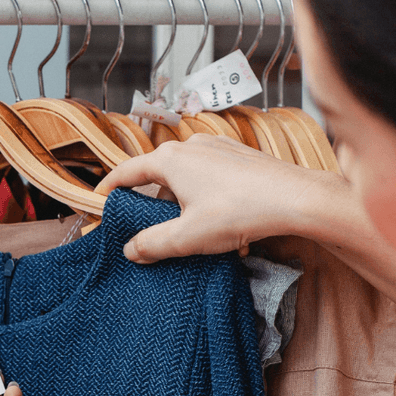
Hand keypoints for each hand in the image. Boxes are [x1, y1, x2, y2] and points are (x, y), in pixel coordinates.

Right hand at [95, 133, 319, 263]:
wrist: (294, 198)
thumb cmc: (239, 212)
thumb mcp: (187, 237)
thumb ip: (153, 244)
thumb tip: (130, 250)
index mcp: (171, 160)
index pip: (128, 171)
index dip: (111, 188)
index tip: (101, 200)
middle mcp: (192, 145)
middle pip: (160, 176)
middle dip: (154, 204)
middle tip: (151, 229)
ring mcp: (219, 148)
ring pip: (188, 178)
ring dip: (185, 205)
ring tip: (195, 234)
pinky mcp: (240, 157)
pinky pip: (212, 178)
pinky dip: (208, 199)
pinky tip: (223, 224)